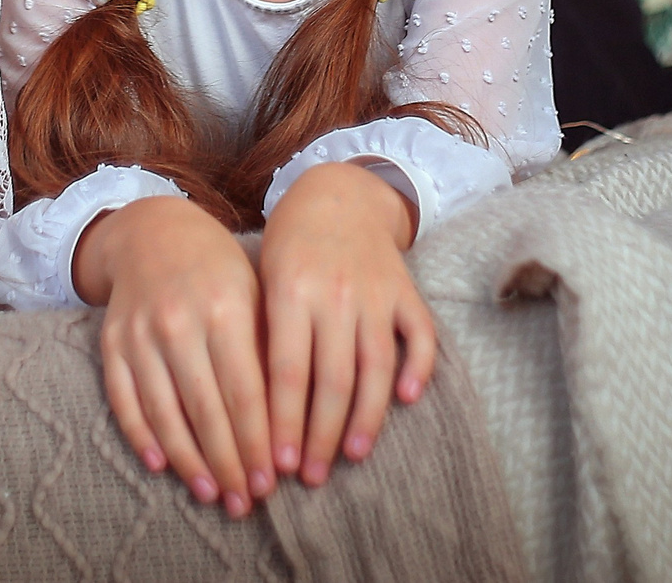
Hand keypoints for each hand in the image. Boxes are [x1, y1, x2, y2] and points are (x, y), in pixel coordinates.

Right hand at [73, 196, 274, 517]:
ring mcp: (139, 334)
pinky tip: (162, 465)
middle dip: (230, 462)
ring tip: (213, 494)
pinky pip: (124, 400)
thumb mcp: (254, 294)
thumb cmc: (219, 269)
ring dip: (190, 461)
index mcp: (225, 308)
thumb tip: (291, 424)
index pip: (246, 392)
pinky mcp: (110, 344)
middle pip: (207, 410)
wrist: (152, 231)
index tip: (275, 479)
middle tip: (249, 501)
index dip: (259, 442)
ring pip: (165, 413)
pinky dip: (141, 436)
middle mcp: (179, 322)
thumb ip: (268, 351)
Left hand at [258, 161, 433, 486]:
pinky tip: (408, 400)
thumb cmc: (287, 246)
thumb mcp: (260, 279)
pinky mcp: (406, 290)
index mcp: (290, 290)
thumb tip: (252, 412)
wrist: (338, 195)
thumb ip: (261, 336)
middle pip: (332, 379)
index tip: (276, 465)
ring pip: (376, 367)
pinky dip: (418, 368)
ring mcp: (375, 292)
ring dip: (366, 419)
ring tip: (352, 456)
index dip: (284, 423)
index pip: (288, 372)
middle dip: (320, 435)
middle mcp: (336, 293)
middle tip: (308, 477)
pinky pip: (420, 335)